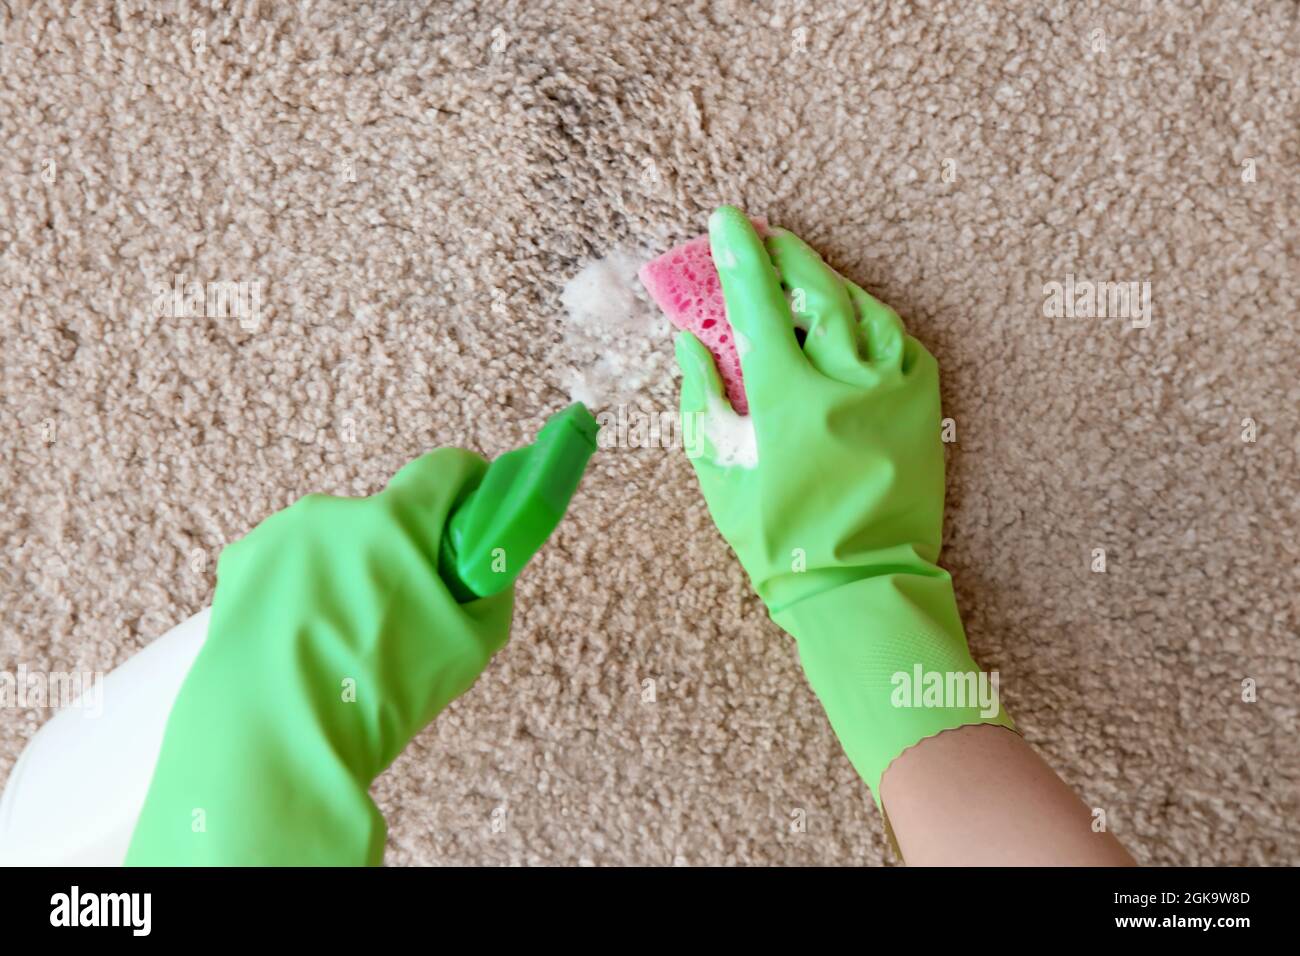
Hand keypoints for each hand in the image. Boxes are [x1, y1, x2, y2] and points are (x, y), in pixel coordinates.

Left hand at [126, 449, 512, 864]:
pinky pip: (290, 563)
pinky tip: (304, 642)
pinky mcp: (239, 563)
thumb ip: (489, 593)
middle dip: (405, 551)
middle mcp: (333, 512)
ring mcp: (279, 535)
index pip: (446, 469)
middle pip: (388, 516)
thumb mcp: (470, 648)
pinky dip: (304, 591)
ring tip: (346, 641)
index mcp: (394, 521)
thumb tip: (485, 570)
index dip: (471, 488)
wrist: (268, 742)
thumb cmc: (376, 695)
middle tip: (410, 611)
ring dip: (351, 570)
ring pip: (336, 541)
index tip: (476, 516)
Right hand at [676, 206, 1012, 801]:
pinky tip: (851, 318)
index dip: (737, 255)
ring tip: (802, 275)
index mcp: (787, 396)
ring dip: (828, 283)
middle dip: (785, 254)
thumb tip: (690, 341)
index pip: (756, 302)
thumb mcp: (720, 472)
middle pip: (815, 289)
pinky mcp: (923, 403)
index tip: (724, 221)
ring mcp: (892, 388)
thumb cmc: (779, 538)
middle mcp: (846, 379)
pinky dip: (870, 319)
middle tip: (763, 235)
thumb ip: (701, 398)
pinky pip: (898, 339)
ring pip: (862, 308)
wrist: (860, 583)